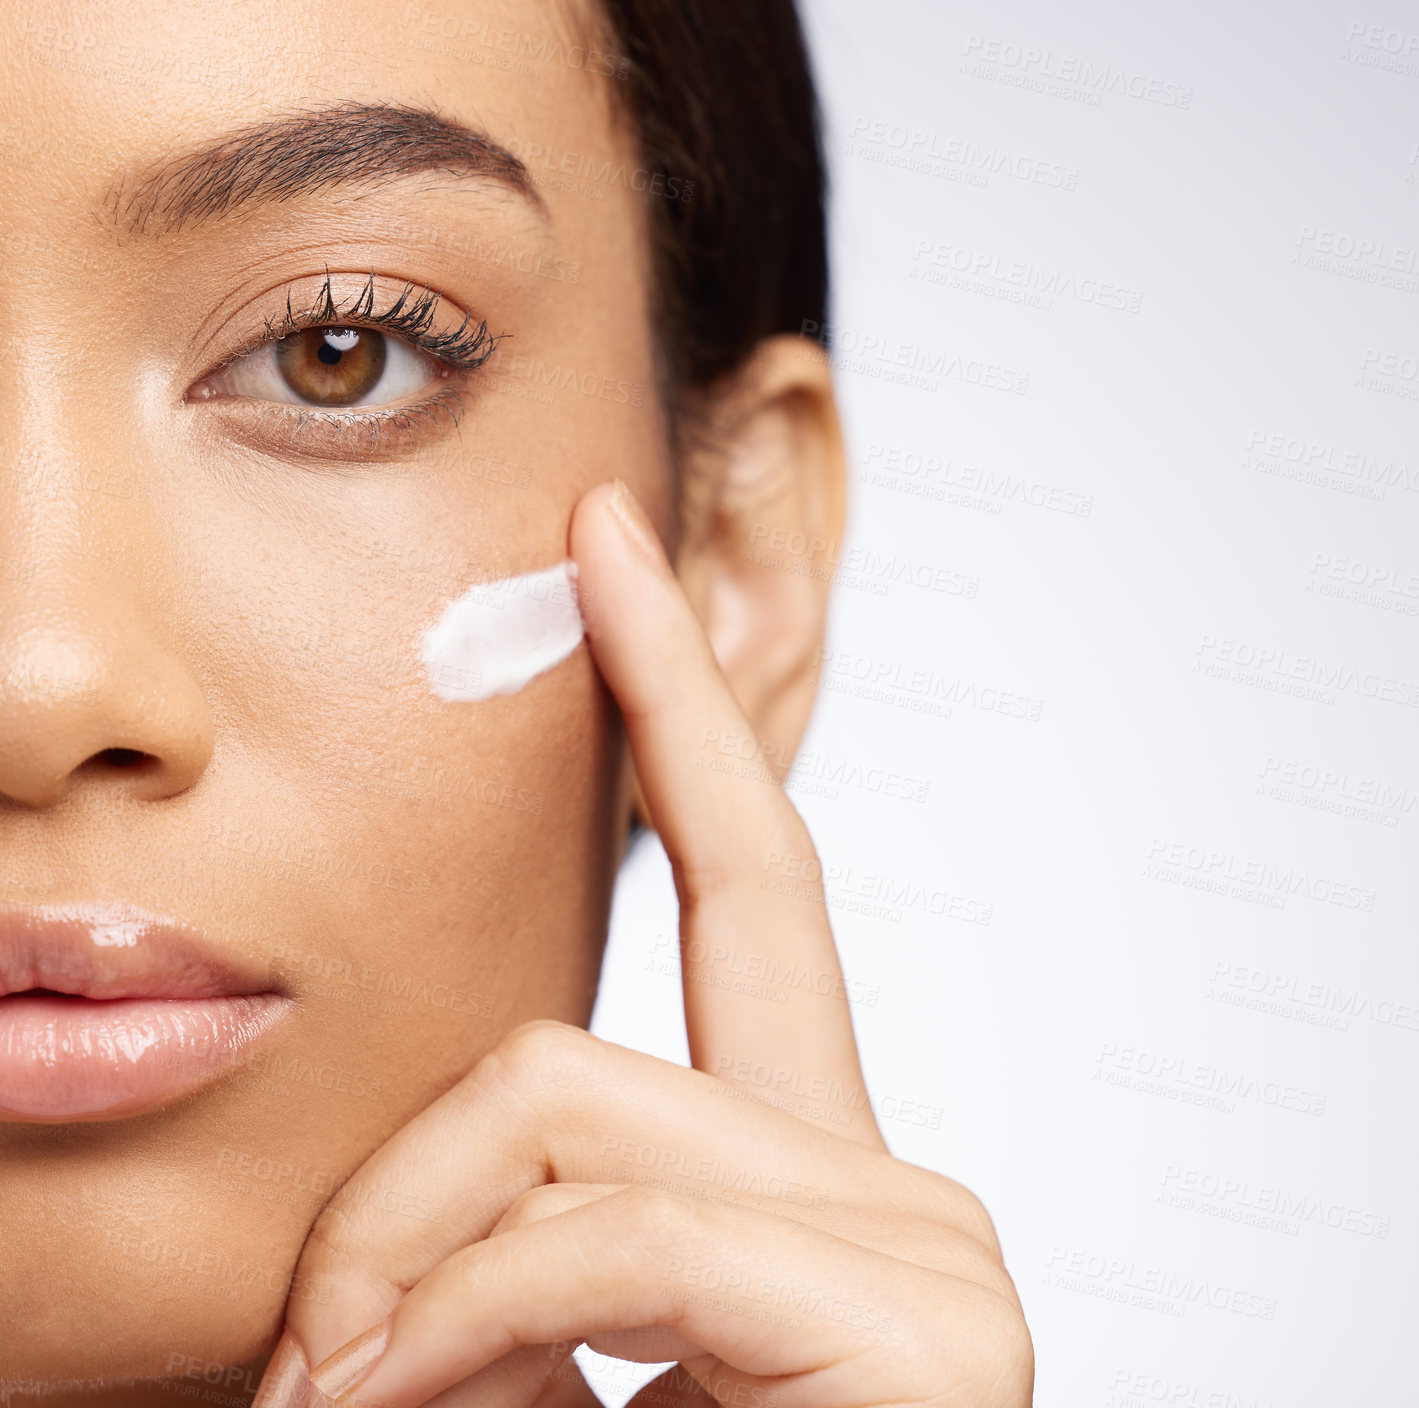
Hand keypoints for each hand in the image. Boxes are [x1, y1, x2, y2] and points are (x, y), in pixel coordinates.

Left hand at [252, 479, 1033, 1407]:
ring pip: (569, 1121)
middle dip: (398, 1199)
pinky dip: (467, 1327)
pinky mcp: (924, 1321)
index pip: (744, 878)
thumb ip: (506, 1234)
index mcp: (802, 1167)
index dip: (674, 701)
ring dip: (405, 1289)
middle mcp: (890, 1174)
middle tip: (308, 1377)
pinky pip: (612, 1236)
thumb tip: (375, 1220)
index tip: (606, 545)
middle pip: (570, 1053)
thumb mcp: (538, 1360)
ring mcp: (924, 1243)